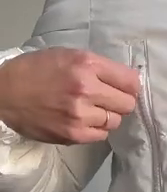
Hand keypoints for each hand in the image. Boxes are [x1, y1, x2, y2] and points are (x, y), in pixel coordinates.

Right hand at [0, 48, 139, 144]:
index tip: (126, 88)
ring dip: (107, 117)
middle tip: (108, 100)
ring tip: (90, 110)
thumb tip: (125, 80)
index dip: (131, 86)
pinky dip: (96, 129)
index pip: (130, 81)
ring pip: (115, 121)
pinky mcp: (74, 134)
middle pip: (127, 104)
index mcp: (86, 64)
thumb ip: (96, 67)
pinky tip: (83, 121)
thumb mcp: (66, 56)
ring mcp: (81, 114)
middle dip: (120, 102)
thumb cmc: (35, 71)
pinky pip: (101, 135)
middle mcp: (87, 89)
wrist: (4, 94)